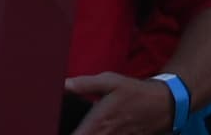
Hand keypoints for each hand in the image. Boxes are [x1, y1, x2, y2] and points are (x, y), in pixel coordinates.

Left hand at [61, 74, 177, 134]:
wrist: (162, 105)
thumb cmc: (133, 92)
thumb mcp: (110, 81)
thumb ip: (84, 85)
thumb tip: (62, 84)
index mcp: (97, 124)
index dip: (56, 133)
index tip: (48, 128)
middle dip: (70, 134)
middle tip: (54, 128)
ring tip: (80, 127)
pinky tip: (92, 131)